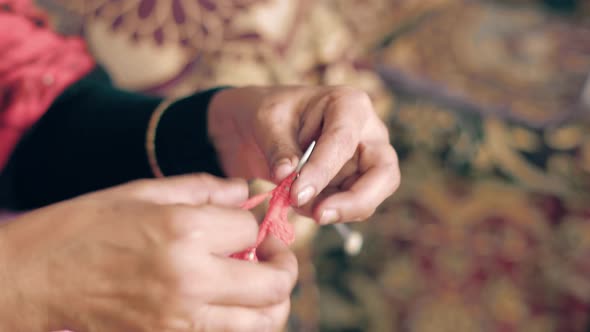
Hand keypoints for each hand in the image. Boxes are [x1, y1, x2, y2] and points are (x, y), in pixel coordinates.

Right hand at [0, 175, 296, 331]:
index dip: (254, 224)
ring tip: (255, 280)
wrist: (35, 276)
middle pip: (274, 285)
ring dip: (271, 300)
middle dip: (284, 266)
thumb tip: (246, 192)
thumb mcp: (144, 192)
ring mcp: (182, 320)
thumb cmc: (85, 226)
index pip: (253, 230)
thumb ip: (206, 189)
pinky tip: (227, 299)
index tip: (243, 223)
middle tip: (272, 255)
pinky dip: (242, 320)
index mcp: (185, 232)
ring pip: (263, 321)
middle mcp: (191, 280)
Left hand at [208, 86, 399, 223]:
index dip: (322, 170)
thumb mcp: (267, 121)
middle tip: (319, 215)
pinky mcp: (356, 185)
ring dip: (335, 210)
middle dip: (356, 200)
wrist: (266, 130)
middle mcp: (369, 133)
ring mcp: (366, 162)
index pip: (344, 141)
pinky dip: (327, 212)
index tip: (296, 194)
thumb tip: (286, 174)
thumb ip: (278, 147)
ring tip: (296, 204)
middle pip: (384, 173)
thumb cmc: (272, 115)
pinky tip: (301, 205)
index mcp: (350, 104)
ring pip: (371, 197)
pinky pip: (351, 208)